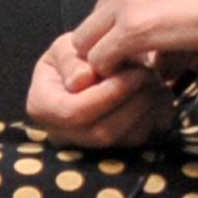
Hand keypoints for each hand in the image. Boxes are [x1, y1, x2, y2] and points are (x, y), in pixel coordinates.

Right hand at [23, 28, 171, 148]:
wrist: (93, 68)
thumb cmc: (77, 56)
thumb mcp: (66, 47)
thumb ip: (70, 59)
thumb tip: (81, 81)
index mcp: (41, 106)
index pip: (74, 112)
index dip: (108, 95)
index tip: (135, 72)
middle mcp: (62, 134)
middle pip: (102, 131)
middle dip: (133, 102)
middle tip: (150, 75)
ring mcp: (89, 147)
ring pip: (127, 140)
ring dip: (148, 109)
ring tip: (154, 80)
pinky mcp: (117, 150)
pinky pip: (143, 140)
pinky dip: (156, 117)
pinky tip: (156, 94)